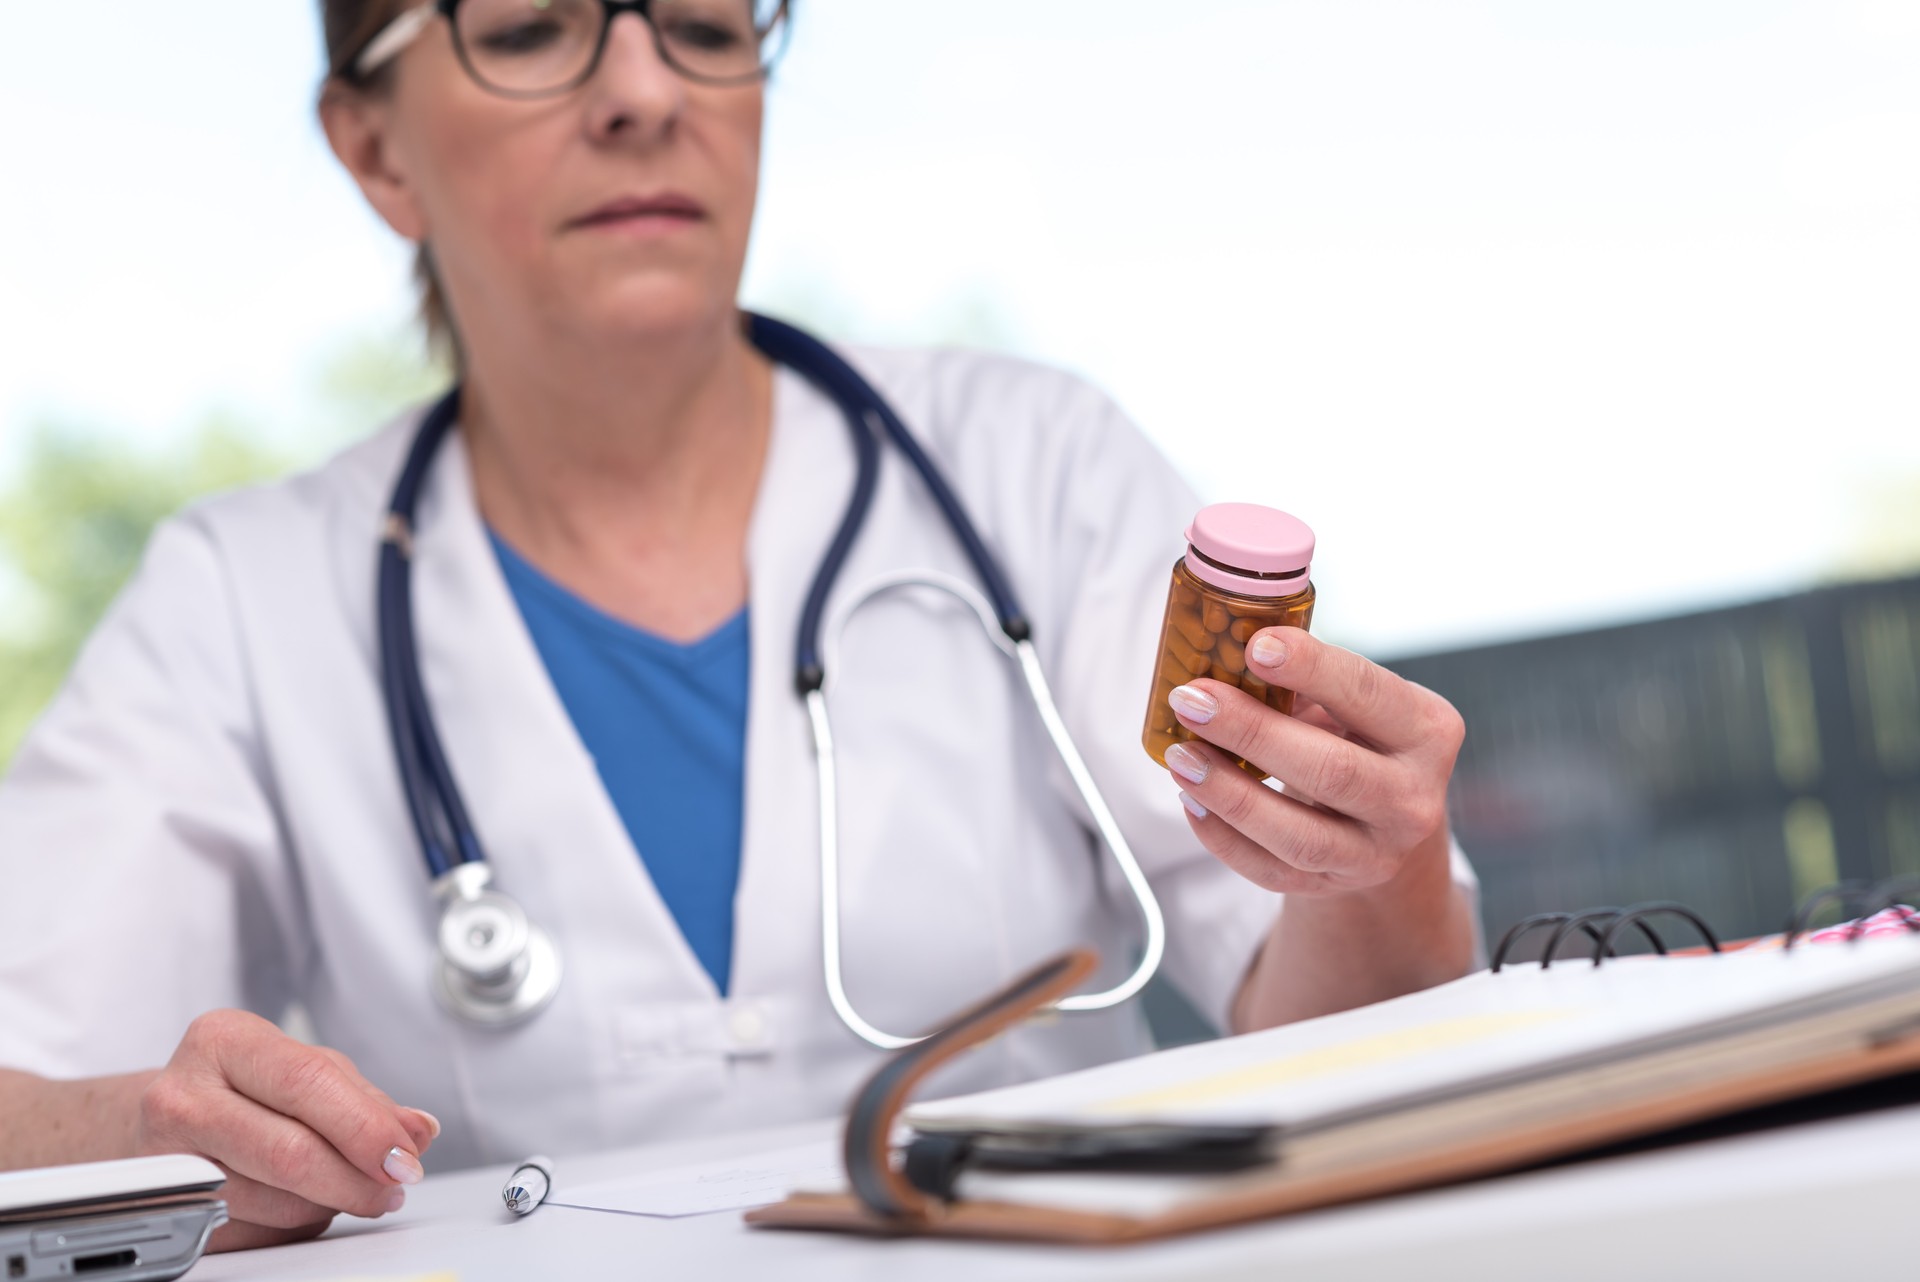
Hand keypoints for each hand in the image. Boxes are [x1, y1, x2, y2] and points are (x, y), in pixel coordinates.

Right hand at [133, 1011, 438, 1251]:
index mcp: (223, 1040)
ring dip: (330, 1204)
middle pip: (290, 1151)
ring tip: (346, 1188)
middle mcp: (182, 1096)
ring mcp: (165, 1160)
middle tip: (392, 1188)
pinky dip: (296, 1223)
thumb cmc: (241, 1087)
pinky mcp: (167, 1213)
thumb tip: (418, 1131)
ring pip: (275, 1202)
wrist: (160, 1120)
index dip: (365, 1127)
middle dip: (357, 1179)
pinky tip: (302, 1200)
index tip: (404, 1157)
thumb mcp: (302, 1069)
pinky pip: (256, 1233)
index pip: (307, 1084)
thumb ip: (363, 1099)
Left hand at [1161, 627, 1463, 896]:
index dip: (1312, 668)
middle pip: (1332, 770)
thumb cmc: (1357, 740)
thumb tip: (1226, 651)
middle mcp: (1414, 798)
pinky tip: (1191, 800)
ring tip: (1181, 755)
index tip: (1255, 647)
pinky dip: (1223, 837)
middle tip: (1192, 701)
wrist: (1385, 821)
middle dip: (1253, 732)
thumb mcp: (1352, 702)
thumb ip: (1305, 678)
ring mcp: (1377, 852)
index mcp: (1427, 730)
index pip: (1369, 693)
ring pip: (1299, 835)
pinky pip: (1271, 870)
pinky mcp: (1334, 885)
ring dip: (1230, 793)